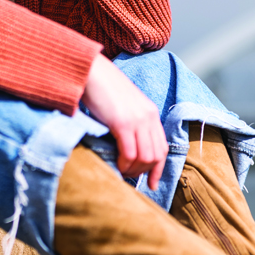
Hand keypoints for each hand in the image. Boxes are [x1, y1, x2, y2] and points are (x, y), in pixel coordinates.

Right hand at [80, 54, 167, 189]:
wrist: (92, 71)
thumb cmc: (102, 89)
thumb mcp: (124, 106)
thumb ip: (131, 123)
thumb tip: (127, 148)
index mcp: (150, 113)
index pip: (162, 147)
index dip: (158, 169)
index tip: (151, 184)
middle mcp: (148, 117)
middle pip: (156, 155)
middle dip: (143, 171)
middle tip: (128, 176)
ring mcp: (137, 120)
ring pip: (145, 157)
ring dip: (133, 170)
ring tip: (121, 171)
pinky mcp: (123, 123)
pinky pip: (130, 153)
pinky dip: (125, 164)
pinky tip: (117, 165)